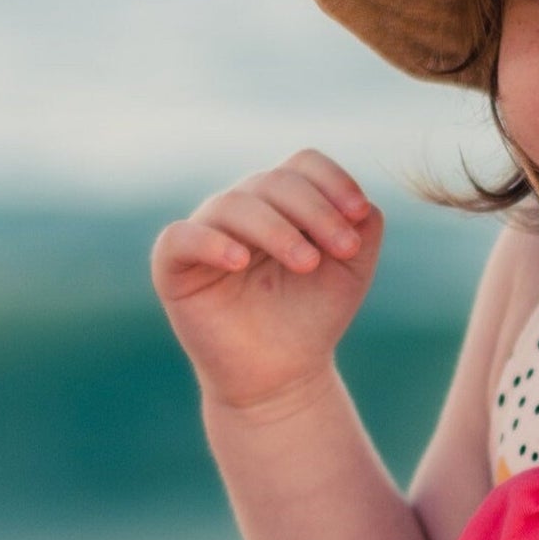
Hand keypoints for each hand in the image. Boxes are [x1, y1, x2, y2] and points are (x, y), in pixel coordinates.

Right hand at [150, 149, 382, 413]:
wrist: (281, 374)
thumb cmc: (312, 315)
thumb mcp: (351, 270)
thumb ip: (365, 229)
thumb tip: (362, 200)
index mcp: (284, 201)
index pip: (304, 165)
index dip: (334, 180)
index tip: (358, 214)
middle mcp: (244, 207)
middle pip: (276, 181)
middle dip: (316, 211)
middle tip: (345, 249)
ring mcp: (207, 230)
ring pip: (235, 204)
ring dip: (277, 229)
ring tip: (307, 264)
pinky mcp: (173, 264)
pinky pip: (180, 237)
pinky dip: (210, 242)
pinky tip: (240, 261)